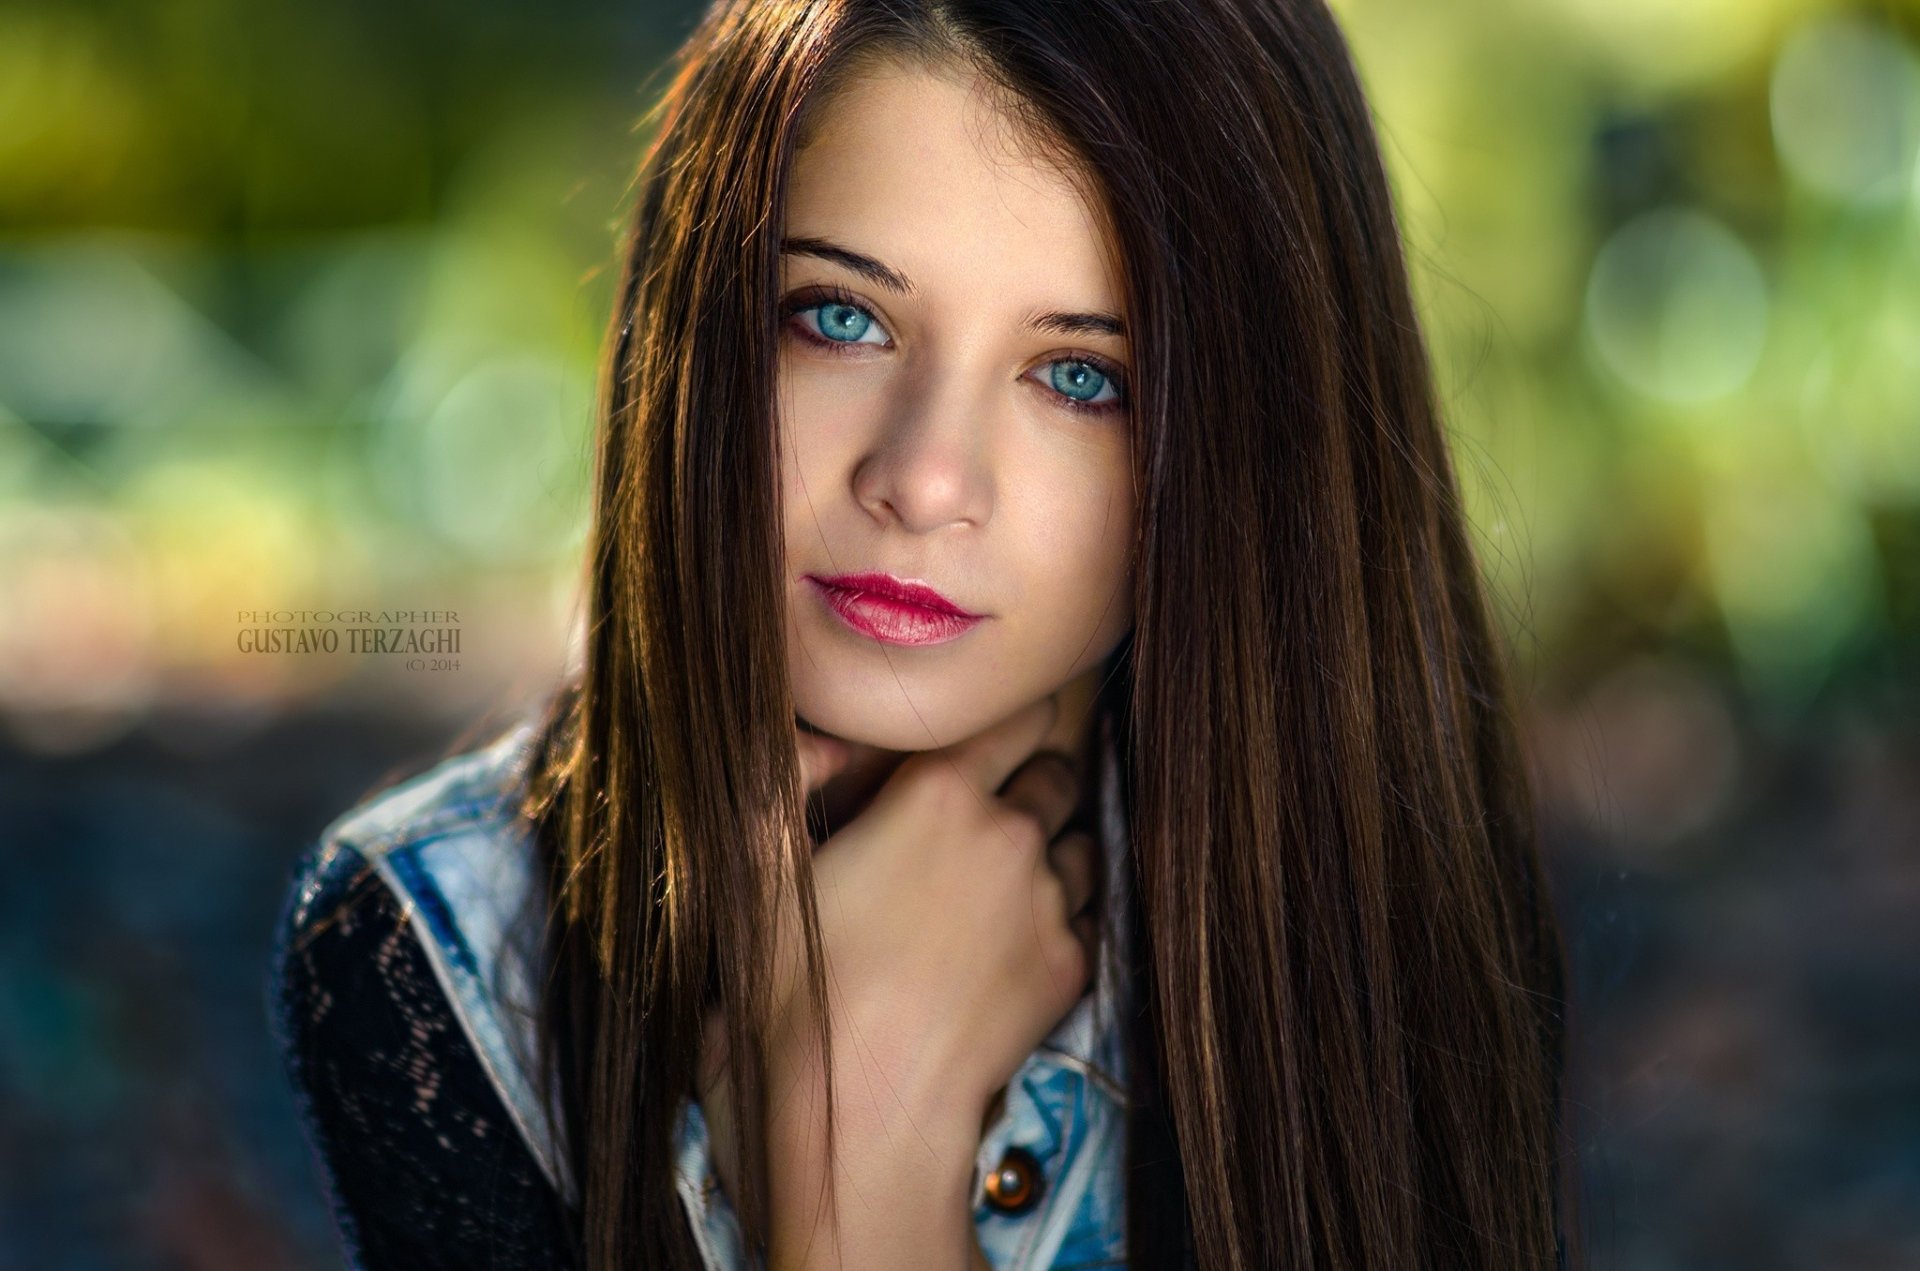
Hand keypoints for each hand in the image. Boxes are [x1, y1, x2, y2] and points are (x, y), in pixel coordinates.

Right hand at [769, 693, 1098, 1143]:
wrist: (859, 1112)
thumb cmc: (796, 991)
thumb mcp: (763, 871)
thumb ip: (792, 782)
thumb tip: (820, 738)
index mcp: (940, 790)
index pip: (1016, 717)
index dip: (1007, 726)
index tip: (993, 741)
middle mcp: (1011, 833)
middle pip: (1057, 777)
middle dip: (1031, 788)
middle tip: (982, 825)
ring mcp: (1051, 902)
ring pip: (1081, 847)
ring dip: (1051, 857)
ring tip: (995, 895)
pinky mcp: (1072, 967)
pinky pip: (1088, 919)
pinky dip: (1061, 924)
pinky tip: (1006, 953)